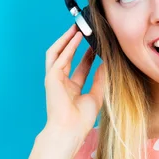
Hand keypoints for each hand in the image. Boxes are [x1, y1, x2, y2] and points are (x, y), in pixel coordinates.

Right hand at [43, 24, 104, 140]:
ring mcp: (55, 79)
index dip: (88, 55)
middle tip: (84, 30)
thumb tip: (107, 63)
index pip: (81, 67)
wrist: (70, 130)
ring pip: (58, 54)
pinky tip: (76, 38)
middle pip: (67, 57)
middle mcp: (62, 82)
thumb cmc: (81, 119)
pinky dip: (67, 47)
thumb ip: (101, 78)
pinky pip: (58, 58)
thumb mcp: (97, 94)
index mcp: (72, 88)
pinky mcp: (51, 78)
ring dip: (67, 40)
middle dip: (75, 44)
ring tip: (77, 28)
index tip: (97, 44)